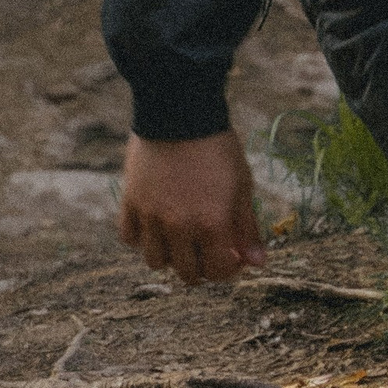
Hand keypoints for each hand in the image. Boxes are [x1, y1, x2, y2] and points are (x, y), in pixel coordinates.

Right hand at [119, 129, 264, 287]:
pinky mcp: (130, 202)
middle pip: (187, 273)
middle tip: (207, 249)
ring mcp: (151, 217)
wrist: (180, 113)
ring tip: (180, 238)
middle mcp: (179, 227)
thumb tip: (257, 263)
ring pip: (155, 261)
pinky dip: (142, 237)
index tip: (232, 256)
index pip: (218, 272)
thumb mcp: (241, 186)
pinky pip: (130, 238)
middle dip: (201, 267)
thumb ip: (247, 228)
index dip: (228, 269)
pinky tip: (156, 224)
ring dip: (170, 256)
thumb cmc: (218, 148)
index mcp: (211, 225)